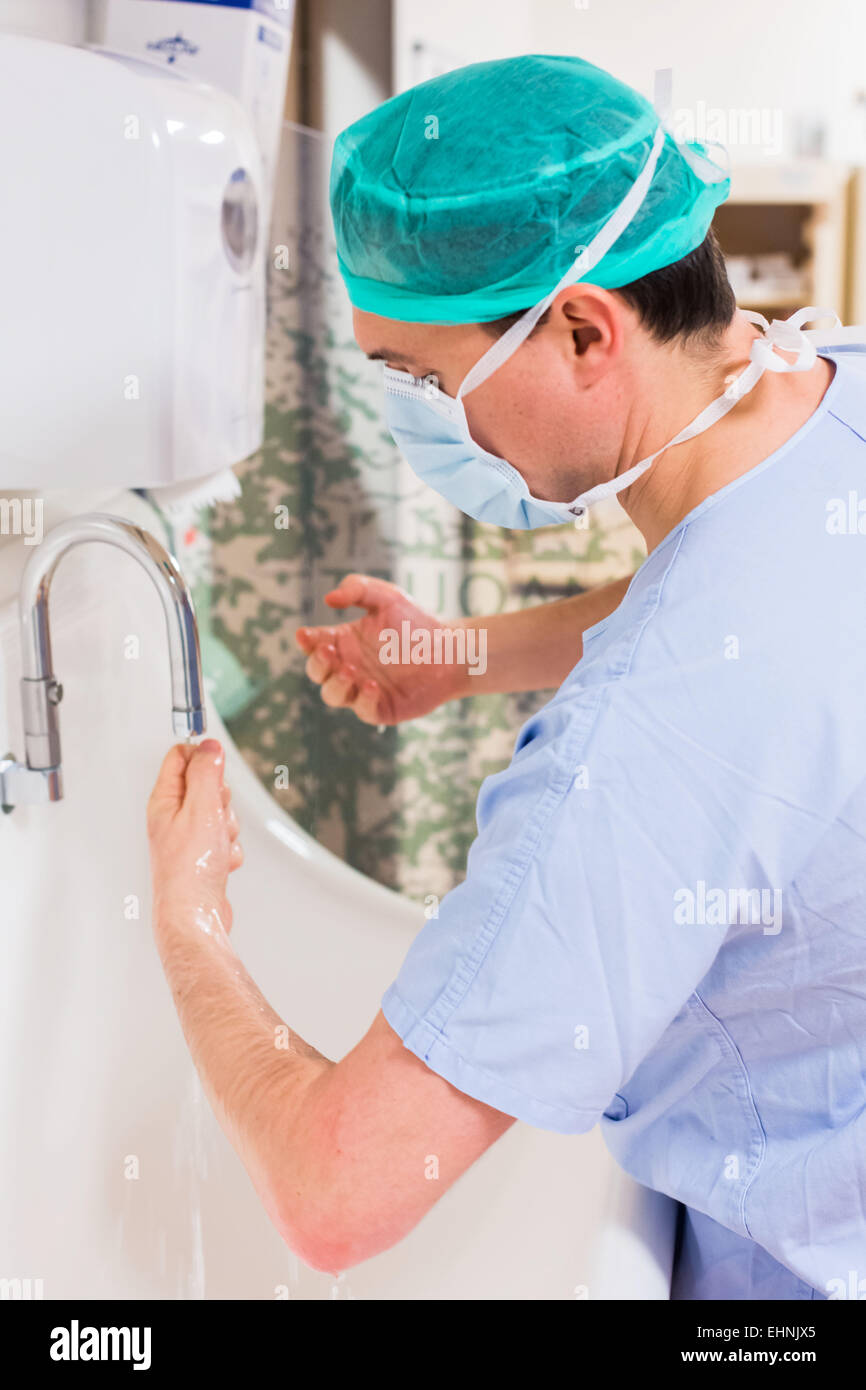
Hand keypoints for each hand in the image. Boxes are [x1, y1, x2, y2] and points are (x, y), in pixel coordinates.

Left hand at [147, 739, 243, 935]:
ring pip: (220, 814)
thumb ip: (206, 772)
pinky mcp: (201, 856)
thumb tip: (209, 746)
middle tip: (215, 816)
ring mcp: (187, 838)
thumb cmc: (190, 867)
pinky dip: (229, 849)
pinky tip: (221, 862)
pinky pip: (225, 839)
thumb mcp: (202, 808)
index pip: (179, 757)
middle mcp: (172, 817)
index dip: (203, 757)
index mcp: (164, 800)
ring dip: (228, 827)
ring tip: (217, 845)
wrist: (195, 914)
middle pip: (206, 785)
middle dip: (222, 800)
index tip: (217, 771)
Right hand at [295, 574, 464, 724]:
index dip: (306, 642)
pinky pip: (365, 711)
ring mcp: (363, 691)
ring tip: (349, 670)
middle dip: (317, 664)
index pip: (314, 645)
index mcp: (344, 642)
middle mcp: (349, 668)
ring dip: (335, 685)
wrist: (451, 648)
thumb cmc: (417, 621)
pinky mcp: (383, 708)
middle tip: (329, 652)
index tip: (305, 634)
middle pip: (317, 673)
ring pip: (333, 696)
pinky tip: (372, 684)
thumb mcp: (387, 596)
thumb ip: (357, 588)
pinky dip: (364, 700)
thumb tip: (328, 599)